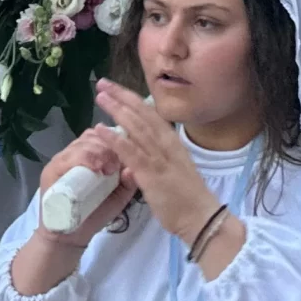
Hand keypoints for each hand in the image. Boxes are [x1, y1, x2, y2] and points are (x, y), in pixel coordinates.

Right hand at [31, 124, 135, 252]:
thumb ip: (128, 183)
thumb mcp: (117, 197)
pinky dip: (83, 158)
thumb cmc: (94, 214)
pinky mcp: (50, 172)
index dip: (115, 139)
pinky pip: (66, 158)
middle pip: (91, 137)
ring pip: (80, 145)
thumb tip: (134, 166)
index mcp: (88, 156)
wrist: (70, 238)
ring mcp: (60, 161)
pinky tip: (96, 167)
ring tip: (108, 168)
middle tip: (116, 165)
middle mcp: (72, 154)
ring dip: (98, 152)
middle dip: (107, 146)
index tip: (128, 152)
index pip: (100, 136)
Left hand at [94, 80, 220, 243]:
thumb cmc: (187, 198)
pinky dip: (114, 138)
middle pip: (142, 114)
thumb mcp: (172, 171)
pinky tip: (100, 129)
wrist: (200, 217)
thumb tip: (137, 158)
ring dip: (117, 110)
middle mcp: (166, 143)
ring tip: (101, 97)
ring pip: (136, 126)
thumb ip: (155, 161)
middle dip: (122, 97)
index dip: (132, 100)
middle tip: (103, 83)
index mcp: (172, 142)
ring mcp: (159, 157)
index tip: (117, 88)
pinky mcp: (151, 172)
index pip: (150, 114)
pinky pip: (130, 151)